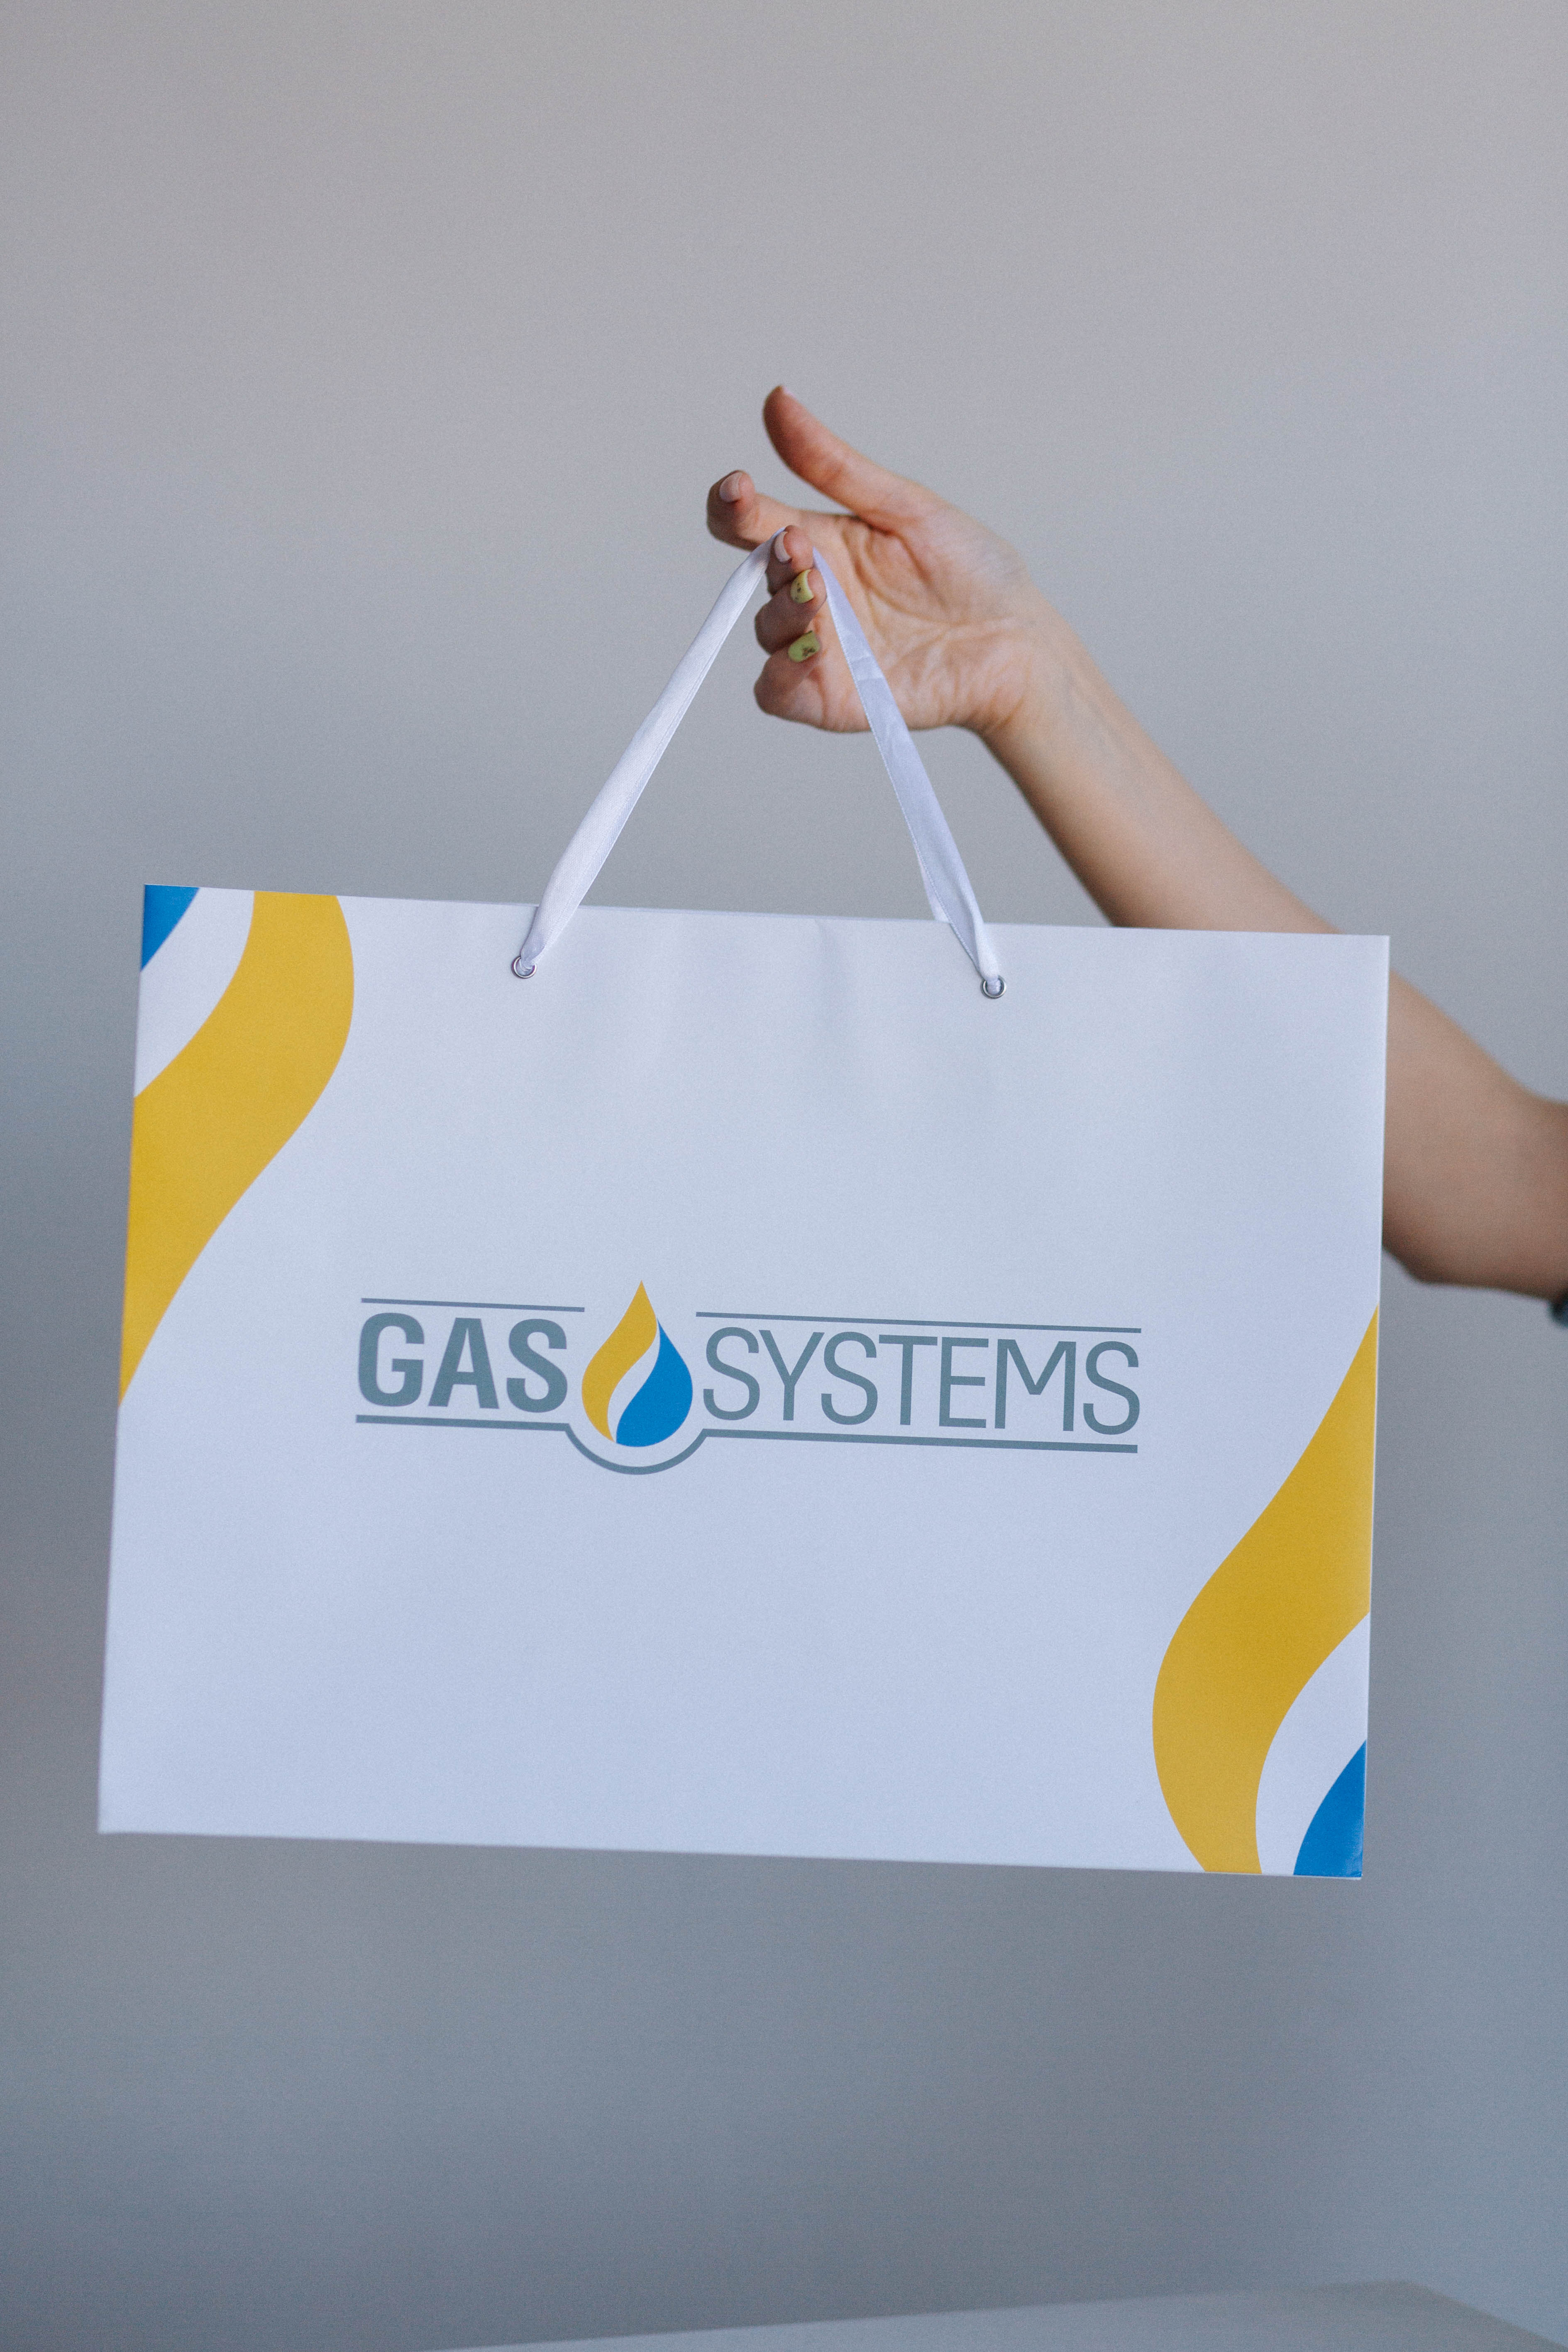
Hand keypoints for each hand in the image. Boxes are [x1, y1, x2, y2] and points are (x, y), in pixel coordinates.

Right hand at [708, 388, 1056, 741]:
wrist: (1016, 642)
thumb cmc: (971, 572)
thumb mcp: (906, 507)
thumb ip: (834, 465)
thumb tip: (778, 399)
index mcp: (824, 543)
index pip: (752, 522)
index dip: (732, 505)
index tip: (739, 488)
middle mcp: (814, 594)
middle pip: (754, 576)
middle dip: (771, 559)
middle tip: (801, 548)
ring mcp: (819, 648)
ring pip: (764, 631)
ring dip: (783, 610)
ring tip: (820, 597)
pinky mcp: (829, 698)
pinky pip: (774, 691)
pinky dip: (781, 672)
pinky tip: (813, 649)